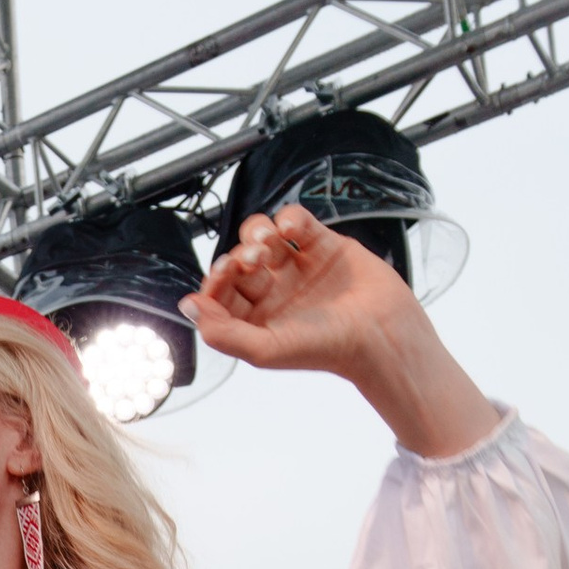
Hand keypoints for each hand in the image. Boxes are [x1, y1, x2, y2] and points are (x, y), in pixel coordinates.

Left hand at [185, 206, 500, 459]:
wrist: (381, 334)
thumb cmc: (327, 349)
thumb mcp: (264, 350)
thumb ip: (221, 332)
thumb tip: (187, 307)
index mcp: (255, 319)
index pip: (220, 292)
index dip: (216, 279)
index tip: (224, 274)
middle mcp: (274, 293)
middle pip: (239, 261)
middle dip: (239, 255)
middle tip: (252, 260)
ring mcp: (298, 268)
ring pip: (263, 237)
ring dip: (258, 232)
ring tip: (268, 242)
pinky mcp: (324, 246)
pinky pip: (297, 222)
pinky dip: (290, 219)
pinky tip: (292, 229)